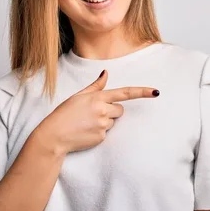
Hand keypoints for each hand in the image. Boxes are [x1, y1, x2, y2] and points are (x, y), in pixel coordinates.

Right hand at [35, 70, 158, 154]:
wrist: (54, 135)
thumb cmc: (64, 113)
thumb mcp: (78, 96)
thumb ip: (96, 86)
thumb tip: (106, 73)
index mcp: (98, 97)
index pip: (125, 93)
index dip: (142, 92)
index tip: (156, 92)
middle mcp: (102, 110)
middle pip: (120, 109)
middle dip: (111, 110)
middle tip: (93, 113)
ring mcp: (103, 125)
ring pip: (113, 121)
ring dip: (105, 121)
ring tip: (87, 123)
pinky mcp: (102, 137)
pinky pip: (107, 133)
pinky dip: (99, 132)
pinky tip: (86, 132)